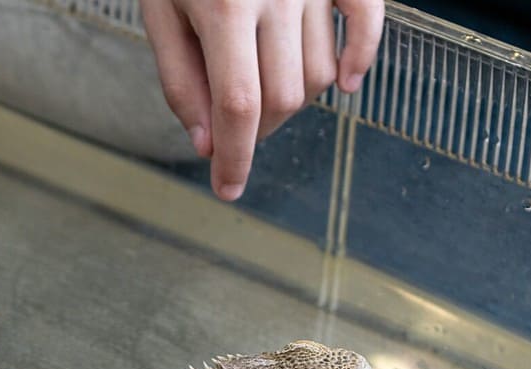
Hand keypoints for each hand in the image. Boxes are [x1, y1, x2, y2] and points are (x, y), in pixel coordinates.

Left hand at [142, 0, 383, 200]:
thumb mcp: (161, 11)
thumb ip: (179, 78)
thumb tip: (205, 142)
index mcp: (224, 6)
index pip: (237, 106)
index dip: (235, 157)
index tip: (229, 188)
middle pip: (283, 98)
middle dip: (257, 131)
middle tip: (234, 131)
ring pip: (322, 73)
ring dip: (293, 98)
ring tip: (264, 87)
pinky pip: (370, 24)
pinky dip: (362, 60)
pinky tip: (349, 82)